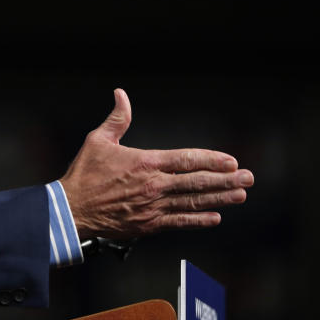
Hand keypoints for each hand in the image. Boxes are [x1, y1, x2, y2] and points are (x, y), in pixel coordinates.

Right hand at [60, 89, 253, 239]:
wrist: (71, 210)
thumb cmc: (84, 174)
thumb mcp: (98, 140)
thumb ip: (117, 118)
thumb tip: (121, 94)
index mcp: (145, 162)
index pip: (186, 160)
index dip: (211, 160)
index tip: (231, 161)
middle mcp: (154, 186)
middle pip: (197, 182)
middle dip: (226, 180)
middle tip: (249, 178)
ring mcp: (153, 207)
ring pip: (193, 202)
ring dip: (219, 198)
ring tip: (240, 195)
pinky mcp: (148, 225)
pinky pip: (179, 222)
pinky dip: (198, 220)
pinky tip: (214, 217)